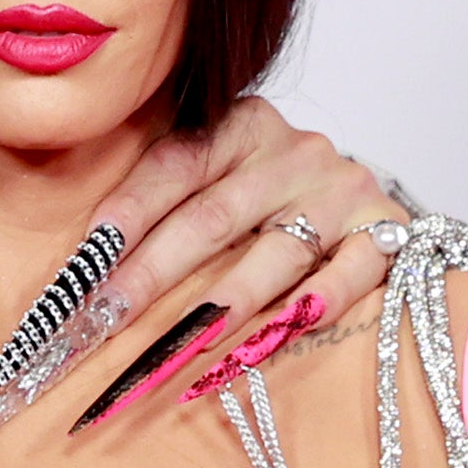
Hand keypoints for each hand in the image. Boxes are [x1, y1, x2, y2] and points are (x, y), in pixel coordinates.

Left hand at [82, 96, 410, 401]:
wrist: (357, 196)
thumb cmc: (265, 196)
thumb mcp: (217, 178)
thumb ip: (165, 202)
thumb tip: (83, 270)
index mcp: (241, 124)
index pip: (173, 167)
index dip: (125, 216)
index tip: (83, 267)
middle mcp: (293, 151)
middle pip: (211, 218)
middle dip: (151, 276)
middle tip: (104, 322)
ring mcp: (341, 190)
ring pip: (274, 253)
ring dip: (221, 304)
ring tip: (176, 343)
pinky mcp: (383, 229)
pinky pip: (349, 274)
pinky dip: (313, 306)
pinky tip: (274, 335)